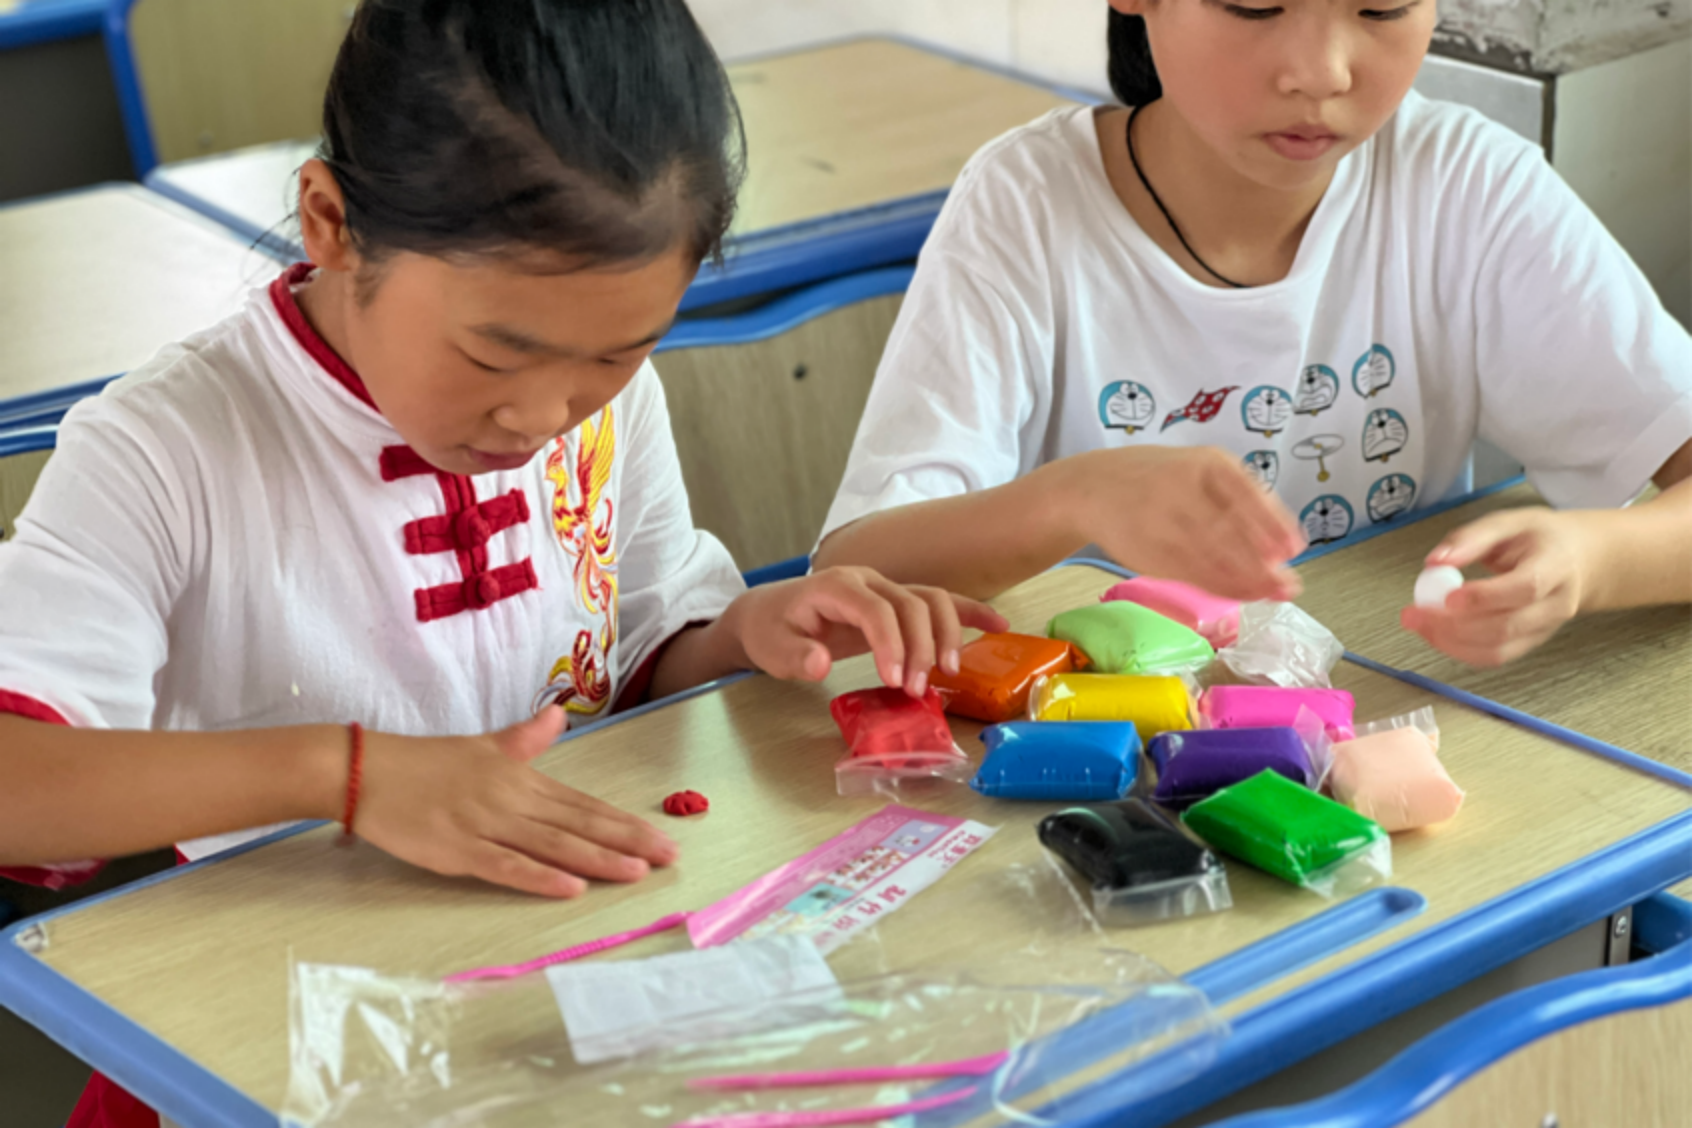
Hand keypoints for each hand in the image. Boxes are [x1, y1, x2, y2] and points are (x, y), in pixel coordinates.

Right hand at [355, 706, 678, 897]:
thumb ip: (524, 739)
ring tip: (638, 872)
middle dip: (627, 841)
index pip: (583, 804)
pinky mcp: (457, 850)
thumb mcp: (482, 746)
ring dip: (598, 859)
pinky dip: (539, 876)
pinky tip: (571, 887)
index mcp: (521, 779)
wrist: (366, 770)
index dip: (622, 822)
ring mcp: (486, 825)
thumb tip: (556, 715)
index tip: (660, 836)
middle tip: (670, 857)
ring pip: (552, 845)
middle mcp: (512, 801)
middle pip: (579, 824)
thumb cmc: (424, 762)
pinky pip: (505, 866)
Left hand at [728, 566, 1008, 695]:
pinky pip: (939, 601)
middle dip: (921, 647)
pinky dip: (969, 612)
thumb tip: (819, 664)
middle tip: (917, 689)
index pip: (875, 609)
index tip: (895, 681)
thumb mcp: (771, 648)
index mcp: (836, 587)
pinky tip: (998, 625)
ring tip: (949, 673)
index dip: (891, 644)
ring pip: (932, 599)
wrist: (769, 612)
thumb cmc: (772, 630)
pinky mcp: (898, 601)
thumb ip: (794, 656)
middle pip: (911, 603)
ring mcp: (886, 587)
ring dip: (948, 634)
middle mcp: (867, 580)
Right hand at [1061, 446, 1304, 601]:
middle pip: (1229, 531)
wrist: (1091, 486)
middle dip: (1261, 563)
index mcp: (1205, 463)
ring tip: (1269, 593)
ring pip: (1209, 557)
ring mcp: (1160, 520)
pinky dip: (1217, 586)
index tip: (1294, 549)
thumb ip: (1239, 502)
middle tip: (1288, 586)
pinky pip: (1188, 572)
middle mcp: (1182, 488)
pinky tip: (1237, 593)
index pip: (1247, 494)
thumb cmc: (1160, 479)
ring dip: (1244, 580)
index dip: (1272, 524)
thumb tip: (1285, 548)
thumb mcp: (1200, 471)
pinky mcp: (1145, 549)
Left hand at [1400, 507, 1591, 666]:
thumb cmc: (1541, 538)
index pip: (1525, 588)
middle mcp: (1556, 604)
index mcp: (1556, 566)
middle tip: (1413, 612)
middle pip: (1507, 626)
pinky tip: (1435, 633)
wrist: (1577, 559)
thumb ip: (1471, 538)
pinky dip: (1459, 650)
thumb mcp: (1509, 522)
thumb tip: (1435, 561)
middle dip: (1453, 625)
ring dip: (1450, 642)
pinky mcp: (1530, 643)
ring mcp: (1545, 629)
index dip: (1485, 597)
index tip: (1446, 597)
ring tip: (1417, 622)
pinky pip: (1494, 657)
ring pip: (1498, 650)